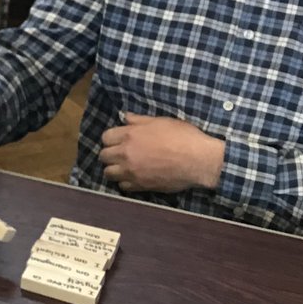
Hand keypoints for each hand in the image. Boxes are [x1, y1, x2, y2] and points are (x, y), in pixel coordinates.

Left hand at [99, 112, 224, 191]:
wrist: (199, 160)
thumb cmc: (183, 137)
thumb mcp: (161, 121)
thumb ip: (139, 120)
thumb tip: (124, 117)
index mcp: (130, 135)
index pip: (105, 137)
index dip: (111, 138)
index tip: (119, 140)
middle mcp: (126, 153)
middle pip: (103, 156)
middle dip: (110, 154)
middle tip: (120, 154)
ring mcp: (132, 171)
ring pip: (109, 173)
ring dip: (114, 169)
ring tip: (124, 167)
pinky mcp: (140, 186)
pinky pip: (123, 186)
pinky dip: (125, 182)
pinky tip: (134, 178)